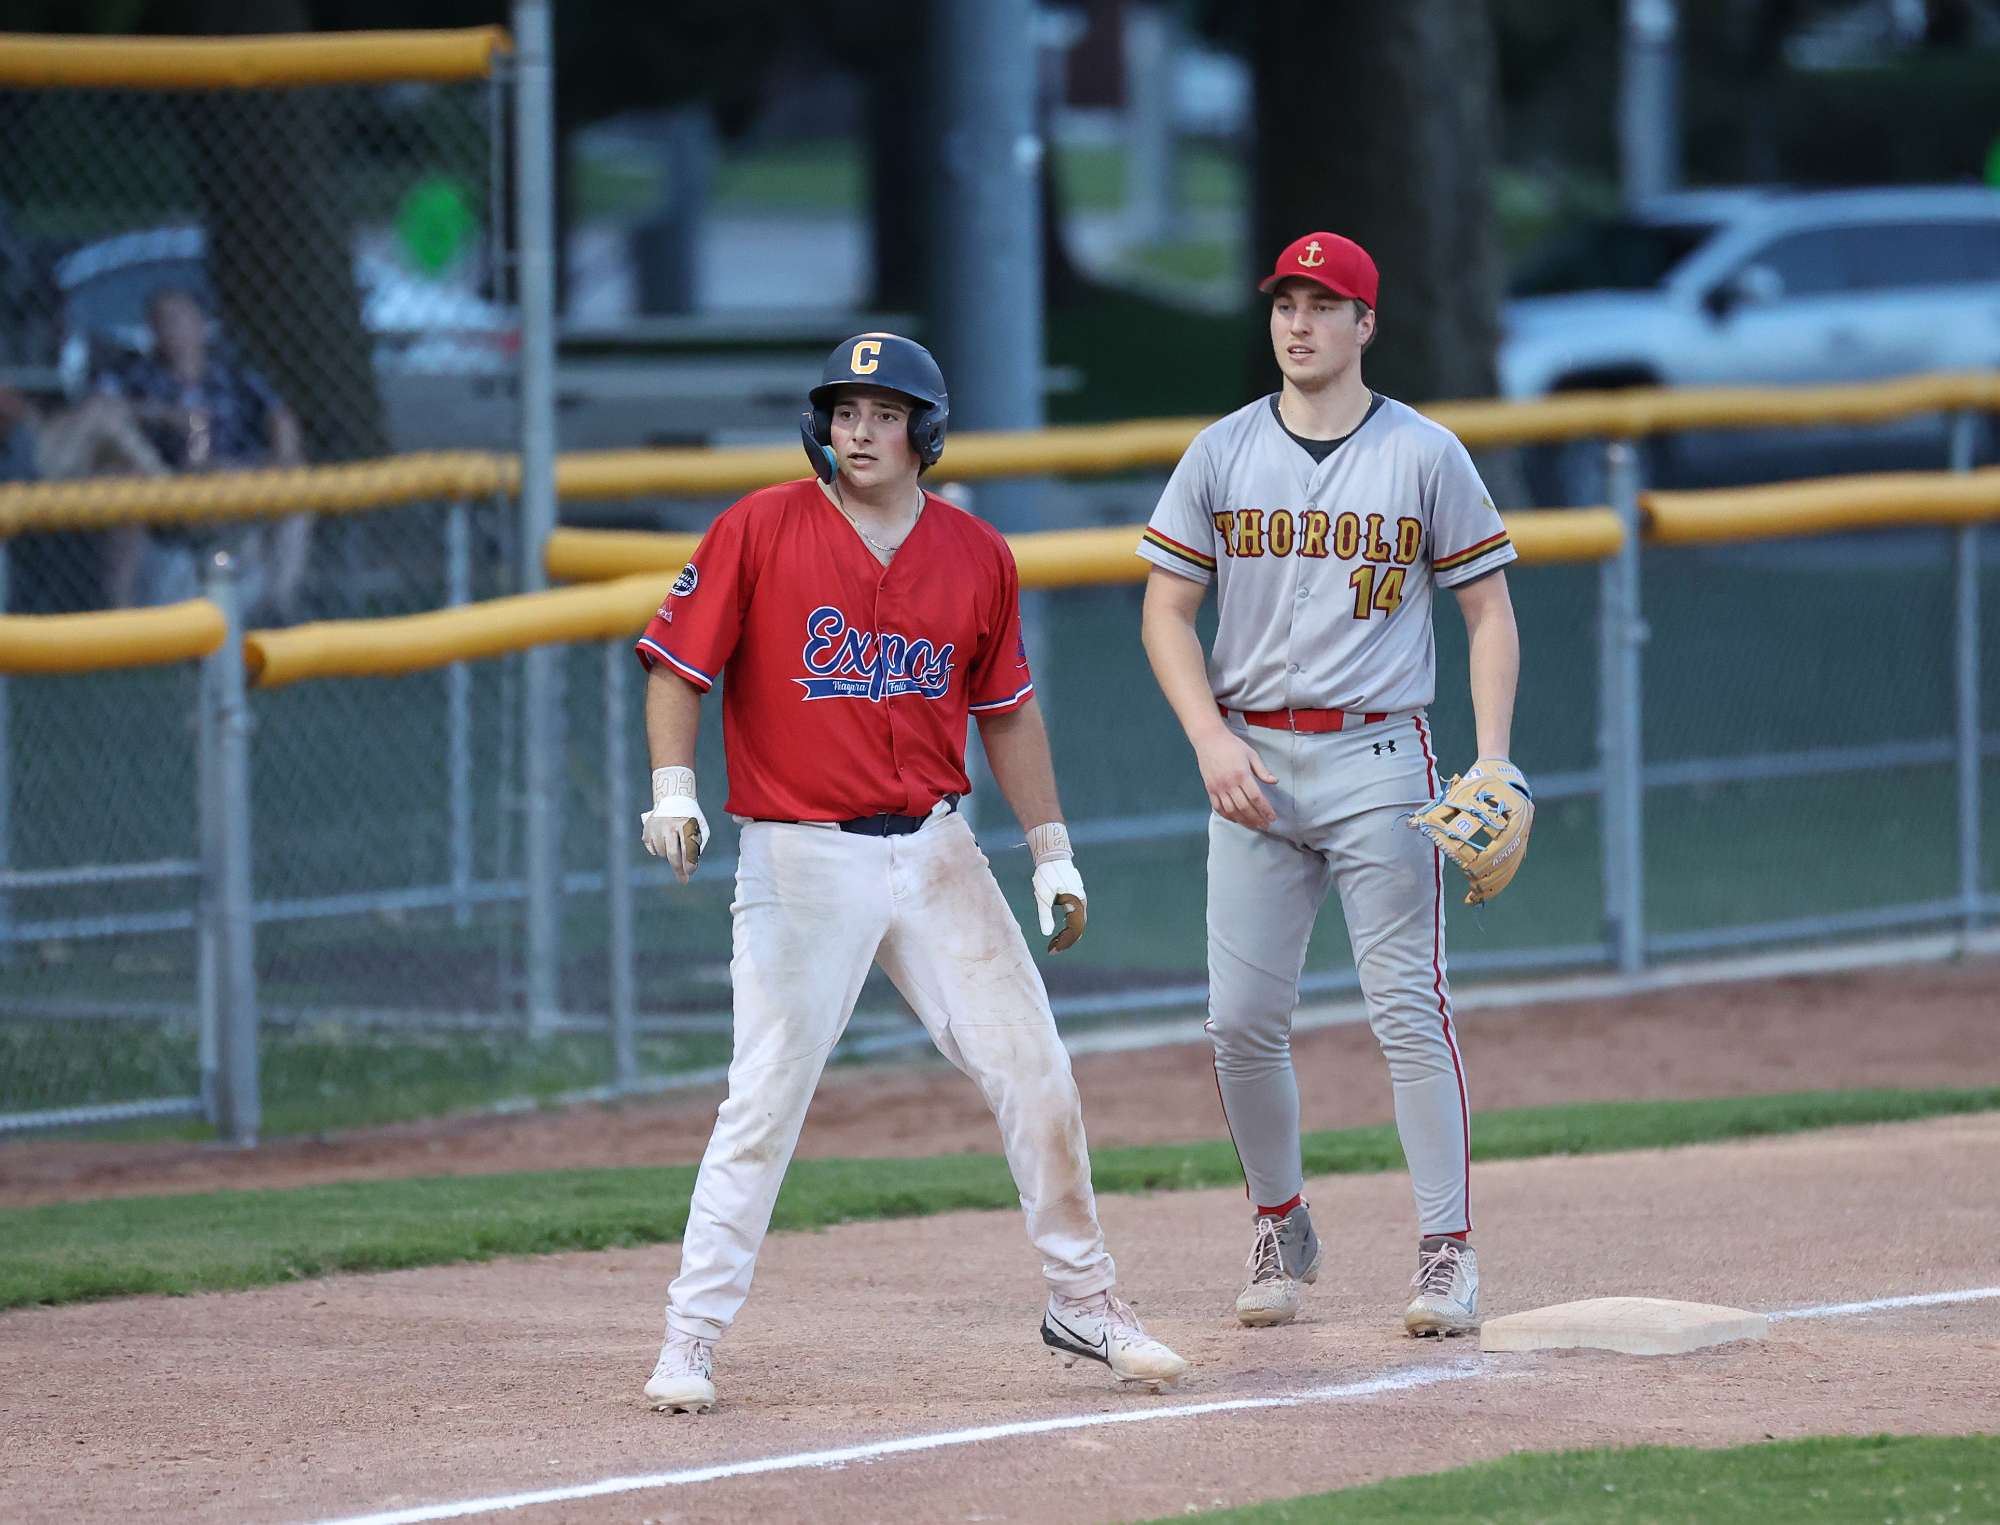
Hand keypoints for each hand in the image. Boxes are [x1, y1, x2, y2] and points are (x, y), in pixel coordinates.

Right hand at [640, 765, 709, 884]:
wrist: (673, 797)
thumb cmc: (690, 816)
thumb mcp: (700, 826)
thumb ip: (698, 844)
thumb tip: (690, 866)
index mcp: (684, 824)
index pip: (687, 849)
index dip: (689, 864)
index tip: (690, 873)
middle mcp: (668, 826)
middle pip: (672, 854)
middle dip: (678, 869)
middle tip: (683, 880)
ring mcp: (656, 828)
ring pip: (662, 853)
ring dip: (669, 855)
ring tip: (674, 844)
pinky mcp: (646, 830)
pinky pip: (652, 849)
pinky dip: (659, 849)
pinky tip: (664, 840)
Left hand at [1032, 858, 1087, 952]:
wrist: (1052, 854)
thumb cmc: (1047, 874)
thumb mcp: (1043, 896)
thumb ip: (1045, 915)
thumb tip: (1047, 934)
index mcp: (1076, 903)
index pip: (1074, 930)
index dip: (1064, 943)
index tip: (1053, 951)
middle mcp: (1081, 901)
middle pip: (1078, 927)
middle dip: (1066, 940)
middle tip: (1053, 948)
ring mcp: (1080, 897)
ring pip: (1077, 920)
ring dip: (1067, 932)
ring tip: (1055, 940)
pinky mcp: (1076, 894)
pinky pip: (1076, 913)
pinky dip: (1068, 923)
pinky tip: (1060, 927)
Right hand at [1194, 727, 1278, 829]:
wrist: (1209, 739)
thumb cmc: (1232, 745)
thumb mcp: (1251, 754)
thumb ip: (1262, 770)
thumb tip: (1274, 781)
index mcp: (1242, 774)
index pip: (1256, 797)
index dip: (1265, 809)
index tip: (1272, 817)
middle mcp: (1229, 784)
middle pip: (1245, 807)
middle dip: (1257, 819)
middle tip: (1265, 825)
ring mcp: (1218, 788)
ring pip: (1232, 811)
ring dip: (1244, 821)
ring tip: (1253, 826)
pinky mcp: (1210, 789)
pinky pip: (1218, 808)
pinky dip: (1228, 816)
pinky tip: (1236, 820)